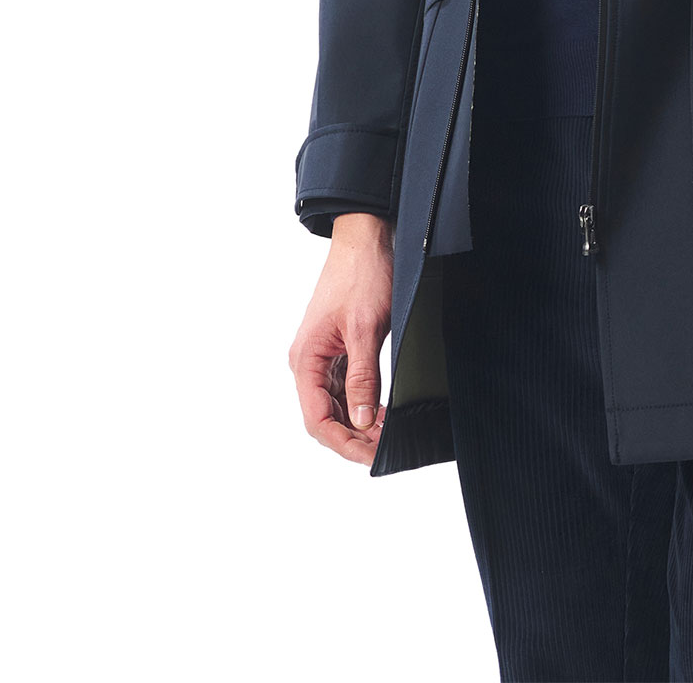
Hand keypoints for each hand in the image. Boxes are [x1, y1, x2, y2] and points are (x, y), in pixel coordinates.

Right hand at [289, 210, 394, 466]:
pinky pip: (344, 387)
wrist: (366, 237)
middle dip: (352, 438)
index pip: (317, 419)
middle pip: (324, 417)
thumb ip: (362, 377)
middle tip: (385, 449)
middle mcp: (308, 362)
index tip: (371, 456)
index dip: (343, 444)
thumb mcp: (365, 328)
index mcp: (306, 359)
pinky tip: (380, 412)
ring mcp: (322, 356)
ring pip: (335, 405)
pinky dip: (361, 403)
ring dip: (358, 424)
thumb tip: (359, 421)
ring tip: (386, 434)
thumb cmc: (362, 274)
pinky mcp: (337, 349)